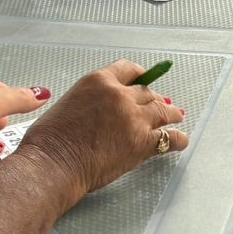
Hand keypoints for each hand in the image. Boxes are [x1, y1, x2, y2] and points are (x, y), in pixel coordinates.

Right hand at [17, 59, 187, 210]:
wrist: (54, 163)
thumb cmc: (51, 140)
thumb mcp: (69, 103)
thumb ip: (93, 100)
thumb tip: (106, 111)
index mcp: (99, 81)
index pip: (129, 70)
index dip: (141, 76)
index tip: (146, 79)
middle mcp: (120, 96)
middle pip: (147, 92)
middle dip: (155, 99)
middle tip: (160, 105)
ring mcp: (134, 118)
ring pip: (162, 110)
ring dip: (171, 114)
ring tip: (176, 116)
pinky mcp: (142, 142)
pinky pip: (169, 137)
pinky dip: (178, 139)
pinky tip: (181, 140)